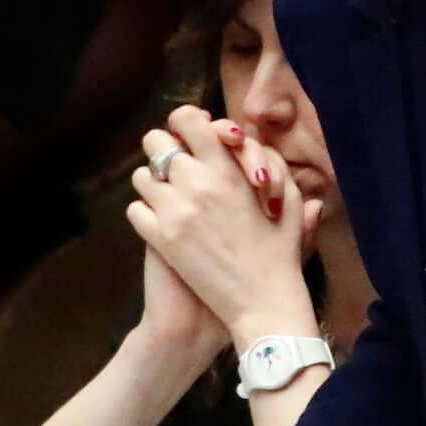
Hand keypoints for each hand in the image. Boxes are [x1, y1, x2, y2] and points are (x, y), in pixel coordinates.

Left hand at [129, 105, 323, 348]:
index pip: (188, 120)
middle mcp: (197, 183)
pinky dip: (145, 213)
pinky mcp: (159, 239)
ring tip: (171, 197)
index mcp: (229, 170)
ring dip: (154, 183)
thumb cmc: (281, 256)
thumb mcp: (290, 207)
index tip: (191, 136)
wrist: (260, 304)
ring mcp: (174, 211)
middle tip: (177, 166)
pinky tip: (163, 224)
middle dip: (164, 150)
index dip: (185, 122)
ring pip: (141, 175)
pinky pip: (135, 209)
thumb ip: (276, 170)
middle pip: (155, 142)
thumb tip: (255, 152)